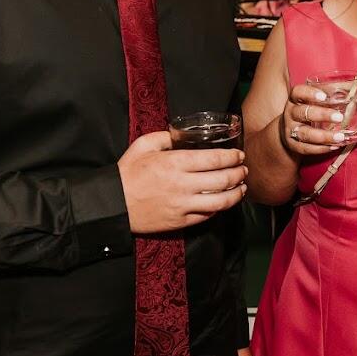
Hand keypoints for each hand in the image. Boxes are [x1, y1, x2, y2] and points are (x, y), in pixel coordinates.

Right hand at [118, 131, 247, 233]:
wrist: (113, 204)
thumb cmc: (127, 173)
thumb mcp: (143, 145)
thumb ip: (165, 137)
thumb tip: (180, 134)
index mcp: (175, 163)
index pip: (214, 159)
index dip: (232, 157)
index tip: (239, 155)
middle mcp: (182, 185)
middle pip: (222, 180)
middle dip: (239, 174)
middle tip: (244, 170)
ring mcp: (182, 205)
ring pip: (220, 202)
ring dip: (236, 194)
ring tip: (242, 188)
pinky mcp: (180, 221)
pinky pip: (207, 216)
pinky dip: (219, 208)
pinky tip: (222, 202)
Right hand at [279, 84, 348, 156]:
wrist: (288, 132)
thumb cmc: (308, 111)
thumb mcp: (314, 101)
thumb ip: (331, 93)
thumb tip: (355, 84)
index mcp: (295, 99)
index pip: (297, 92)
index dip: (309, 93)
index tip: (324, 96)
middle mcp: (290, 114)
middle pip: (302, 113)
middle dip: (321, 115)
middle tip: (339, 117)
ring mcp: (290, 130)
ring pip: (305, 133)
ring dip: (324, 136)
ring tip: (341, 137)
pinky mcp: (293, 145)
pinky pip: (307, 148)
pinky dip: (321, 148)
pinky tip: (334, 146)